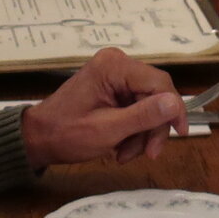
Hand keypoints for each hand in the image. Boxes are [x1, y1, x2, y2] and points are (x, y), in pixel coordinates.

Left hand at [18, 49, 185, 168]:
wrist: (38, 138)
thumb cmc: (66, 134)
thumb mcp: (107, 130)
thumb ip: (143, 116)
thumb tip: (175, 103)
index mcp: (114, 67)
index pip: (159, 83)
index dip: (174, 109)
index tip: (180, 134)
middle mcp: (117, 63)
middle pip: (155, 94)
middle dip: (152, 127)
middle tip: (147, 154)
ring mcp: (114, 75)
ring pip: (148, 104)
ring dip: (141, 133)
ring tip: (124, 154)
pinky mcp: (112, 87)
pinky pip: (136, 107)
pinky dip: (132, 130)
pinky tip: (120, 146)